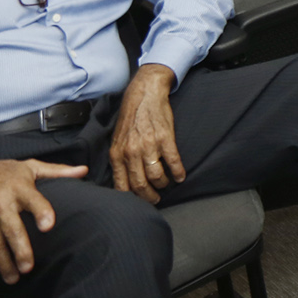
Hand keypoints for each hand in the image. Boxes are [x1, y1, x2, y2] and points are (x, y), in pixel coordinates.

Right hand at [0, 153, 89, 282]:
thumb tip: (83, 171)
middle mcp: (0, 201)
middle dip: (20, 251)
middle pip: (12, 229)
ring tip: (13, 277)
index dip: (41, 212)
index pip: (33, 200)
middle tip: (28, 268)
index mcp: (19, 187)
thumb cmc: (4, 172)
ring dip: (3, 262)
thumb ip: (57, 172)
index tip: (48, 226)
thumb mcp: (30, 167)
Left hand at [110, 64, 184, 204]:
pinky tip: (181, 176)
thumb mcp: (117, 140)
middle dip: (149, 196)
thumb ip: (119, 160)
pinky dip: (178, 172)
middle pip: (140, 184)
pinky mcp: (165, 138)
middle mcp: (131, 152)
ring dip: (163, 184)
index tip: (140, 202)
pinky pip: (173, 161)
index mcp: (117, 155)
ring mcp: (149, 145)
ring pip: (157, 176)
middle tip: (156, 199)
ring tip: (166, 184)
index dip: (132, 198)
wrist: (144, 94)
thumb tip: (123, 181)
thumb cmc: (131, 118)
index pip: (122, 186)